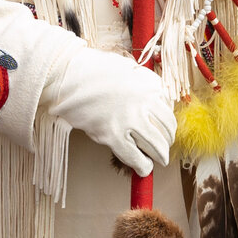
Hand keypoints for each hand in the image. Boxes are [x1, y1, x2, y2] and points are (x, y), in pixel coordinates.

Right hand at [44, 43, 177, 175]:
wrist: (68, 76)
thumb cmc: (94, 71)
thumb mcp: (128, 69)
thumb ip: (144, 85)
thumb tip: (156, 103)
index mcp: (150, 85)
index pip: (168, 110)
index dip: (166, 123)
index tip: (162, 129)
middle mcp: (145, 102)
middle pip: (167, 129)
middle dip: (166, 141)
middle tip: (163, 147)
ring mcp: (129, 119)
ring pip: (156, 145)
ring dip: (160, 155)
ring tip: (157, 159)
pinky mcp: (112, 135)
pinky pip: (135, 157)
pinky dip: (143, 166)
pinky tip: (143, 168)